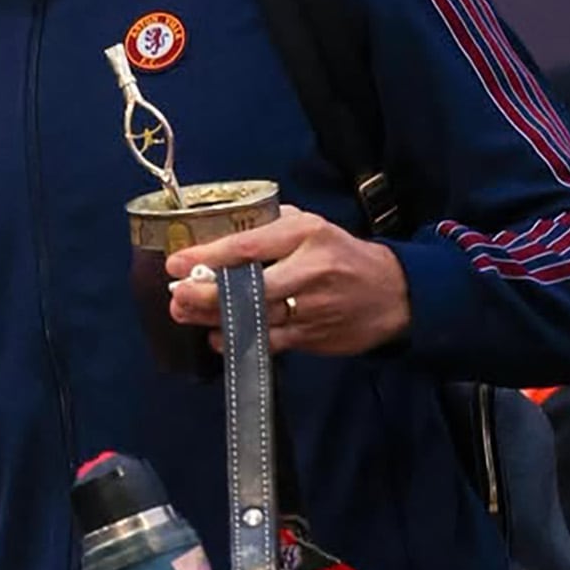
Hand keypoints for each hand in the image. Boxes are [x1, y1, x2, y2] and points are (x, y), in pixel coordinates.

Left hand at [165, 206, 411, 356]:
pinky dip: (238, 340)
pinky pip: (268, 341)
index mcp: (306, 235)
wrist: (393, 294)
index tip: (176, 262)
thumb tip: (223, 236)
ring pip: (254, 317)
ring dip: (214, 318)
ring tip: (184, 313)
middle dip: (206, 293)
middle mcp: (308, 269)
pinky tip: (216, 335)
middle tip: (176, 295)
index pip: (249, 246)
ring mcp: (311, 307)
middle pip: (248, 286)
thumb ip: (272, 227)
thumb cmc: (343, 255)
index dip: (208, 256)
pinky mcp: (313, 336)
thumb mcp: (313, 227)